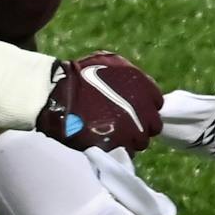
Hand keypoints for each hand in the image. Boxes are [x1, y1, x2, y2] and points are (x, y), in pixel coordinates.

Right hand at [36, 51, 163, 154]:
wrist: (58, 94)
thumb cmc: (80, 75)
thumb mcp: (110, 62)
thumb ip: (128, 75)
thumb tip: (133, 87)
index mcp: (145, 88)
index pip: (156, 103)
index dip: (144, 108)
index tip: (132, 109)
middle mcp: (144, 110)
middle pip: (152, 126)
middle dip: (141, 126)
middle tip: (124, 125)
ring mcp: (132, 130)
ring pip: (140, 142)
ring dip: (130, 139)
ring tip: (114, 136)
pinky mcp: (117, 145)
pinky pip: (125, 152)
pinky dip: (117, 149)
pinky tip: (106, 142)